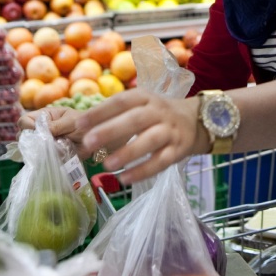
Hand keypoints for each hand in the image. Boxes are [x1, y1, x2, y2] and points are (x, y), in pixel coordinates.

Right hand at [22, 107, 90, 158]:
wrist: (96, 140)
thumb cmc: (84, 125)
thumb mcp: (71, 122)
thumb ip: (56, 125)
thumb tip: (41, 131)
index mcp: (44, 117)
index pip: (25, 120)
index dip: (26, 126)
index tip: (36, 132)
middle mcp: (41, 130)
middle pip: (23, 135)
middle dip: (29, 140)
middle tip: (40, 144)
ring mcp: (43, 143)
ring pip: (29, 149)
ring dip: (36, 151)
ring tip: (47, 151)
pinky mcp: (48, 155)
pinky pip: (39, 159)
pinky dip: (43, 160)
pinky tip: (50, 158)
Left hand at [77, 89, 208, 183]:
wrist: (195, 121)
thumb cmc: (156, 114)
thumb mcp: (139, 105)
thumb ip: (114, 115)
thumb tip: (81, 129)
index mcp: (145, 97)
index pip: (121, 101)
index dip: (100, 112)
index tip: (80, 124)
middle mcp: (159, 112)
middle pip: (135, 120)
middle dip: (110, 130)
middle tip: (88, 143)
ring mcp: (170, 131)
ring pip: (149, 141)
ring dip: (127, 153)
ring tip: (106, 165)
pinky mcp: (178, 150)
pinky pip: (160, 162)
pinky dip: (142, 171)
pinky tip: (124, 179)